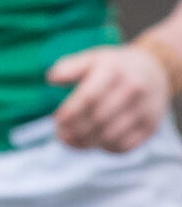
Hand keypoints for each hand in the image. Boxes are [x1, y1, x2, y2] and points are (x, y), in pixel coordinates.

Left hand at [47, 44, 170, 151]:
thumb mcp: (92, 58)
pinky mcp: (151, 127)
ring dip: (87, 143)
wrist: (155, 71)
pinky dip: (105, 148)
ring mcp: (145, 110)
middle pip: (99, 118)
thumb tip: (51, 80)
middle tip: (60, 136)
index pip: (90, 96)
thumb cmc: (114, 67)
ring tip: (71, 142)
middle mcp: (133, 90)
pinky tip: (92, 143)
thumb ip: (70, 67)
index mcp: (114, 71)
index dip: (71, 112)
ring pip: (112, 135)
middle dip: (76, 130)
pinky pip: (126, 145)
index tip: (57, 121)